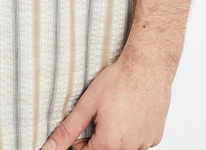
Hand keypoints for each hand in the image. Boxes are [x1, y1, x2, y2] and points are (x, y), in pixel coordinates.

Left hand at [41, 51, 172, 149]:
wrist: (148, 64)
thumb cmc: (120, 78)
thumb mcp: (88, 103)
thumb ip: (67, 130)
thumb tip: (48, 148)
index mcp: (109, 143)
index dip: (81, 139)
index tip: (87, 121)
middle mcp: (129, 148)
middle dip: (100, 137)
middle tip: (104, 113)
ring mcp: (145, 143)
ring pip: (124, 147)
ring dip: (118, 136)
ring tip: (119, 110)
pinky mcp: (156, 136)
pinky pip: (141, 142)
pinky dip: (135, 132)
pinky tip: (134, 112)